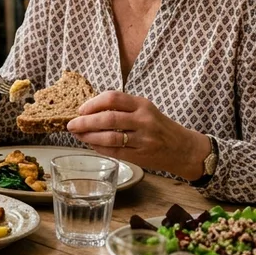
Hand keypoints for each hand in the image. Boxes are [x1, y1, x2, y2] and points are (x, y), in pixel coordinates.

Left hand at [66, 91, 213, 179]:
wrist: (183, 149)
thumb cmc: (159, 127)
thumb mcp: (145, 110)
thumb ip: (122, 109)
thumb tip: (89, 110)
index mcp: (142, 105)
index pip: (113, 98)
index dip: (93, 103)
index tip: (81, 109)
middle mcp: (143, 120)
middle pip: (108, 118)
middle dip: (85, 122)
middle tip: (71, 124)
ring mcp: (143, 140)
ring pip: (109, 137)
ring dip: (89, 136)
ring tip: (78, 135)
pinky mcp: (140, 156)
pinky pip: (114, 152)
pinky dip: (99, 148)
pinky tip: (91, 144)